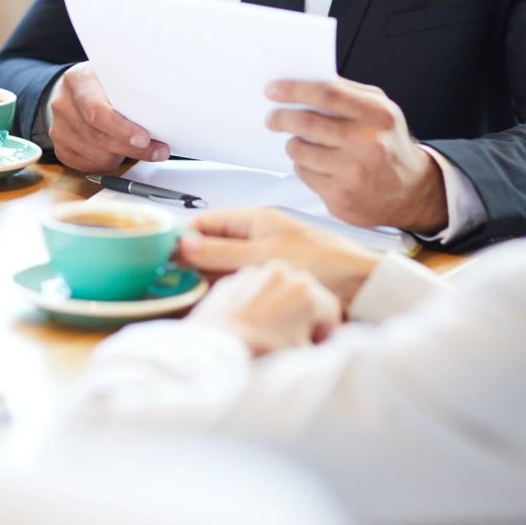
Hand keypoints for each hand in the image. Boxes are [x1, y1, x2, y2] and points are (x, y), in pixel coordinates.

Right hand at [49, 62, 169, 171]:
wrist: (73, 91)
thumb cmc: (102, 84)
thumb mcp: (114, 77)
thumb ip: (130, 92)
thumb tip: (162, 116)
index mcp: (78, 80)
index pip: (97, 111)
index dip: (122, 129)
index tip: (145, 138)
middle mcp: (63, 104)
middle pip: (99, 137)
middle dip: (133, 148)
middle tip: (159, 150)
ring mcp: (58, 128)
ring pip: (98, 156)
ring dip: (123, 156)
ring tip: (137, 146)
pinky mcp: (61, 148)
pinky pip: (90, 166)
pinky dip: (110, 164)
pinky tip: (119, 152)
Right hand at [180, 208, 379, 305]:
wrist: (363, 285)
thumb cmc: (323, 263)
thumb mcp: (264, 257)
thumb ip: (222, 252)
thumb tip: (183, 244)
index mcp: (254, 220)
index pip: (206, 222)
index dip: (183, 236)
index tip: (162, 254)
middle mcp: (258, 235)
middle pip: (213, 244)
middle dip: (192, 260)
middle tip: (171, 280)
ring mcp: (265, 257)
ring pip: (225, 265)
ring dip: (209, 277)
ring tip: (188, 294)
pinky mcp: (275, 278)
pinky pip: (242, 280)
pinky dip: (229, 289)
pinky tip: (220, 303)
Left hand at [191, 259, 339, 356]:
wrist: (214, 354)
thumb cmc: (263, 356)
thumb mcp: (305, 358)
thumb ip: (325, 349)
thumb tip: (328, 347)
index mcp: (306, 288)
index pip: (330, 311)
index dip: (326, 334)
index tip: (315, 349)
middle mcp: (281, 271)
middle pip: (303, 295)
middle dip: (302, 317)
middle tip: (292, 342)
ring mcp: (253, 273)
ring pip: (276, 289)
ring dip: (278, 308)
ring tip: (268, 334)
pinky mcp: (230, 280)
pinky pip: (250, 291)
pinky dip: (254, 305)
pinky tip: (248, 327)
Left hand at [266, 77, 447, 234]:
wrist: (411, 192)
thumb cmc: (389, 145)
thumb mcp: (382, 111)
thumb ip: (349, 94)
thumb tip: (305, 83)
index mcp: (377, 115)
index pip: (326, 93)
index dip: (294, 89)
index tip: (273, 89)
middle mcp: (367, 143)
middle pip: (307, 123)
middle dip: (281, 118)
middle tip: (272, 118)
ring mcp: (353, 173)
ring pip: (300, 151)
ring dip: (294, 144)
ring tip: (302, 143)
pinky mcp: (340, 197)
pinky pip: (304, 174)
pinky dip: (304, 166)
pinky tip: (318, 165)